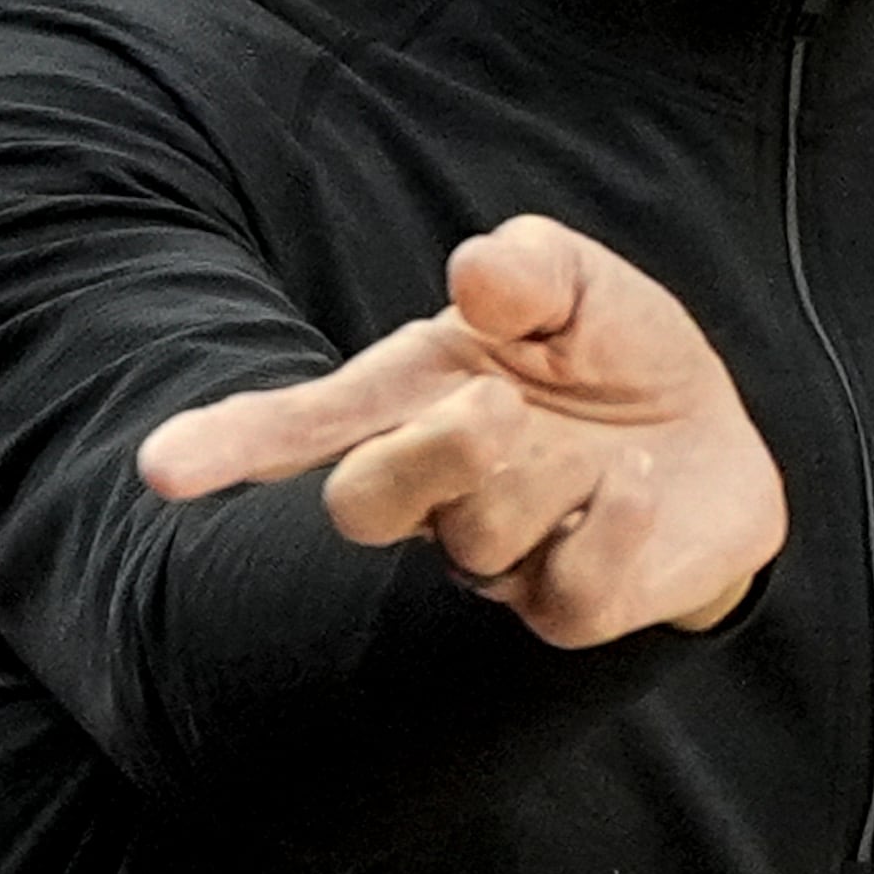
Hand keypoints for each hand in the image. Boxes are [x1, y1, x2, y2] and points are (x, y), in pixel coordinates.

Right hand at [136, 215, 786, 648]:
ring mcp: (497, 557)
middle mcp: (433, 489)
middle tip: (499, 406)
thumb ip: (528, 266)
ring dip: (553, 473)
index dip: (230, 445)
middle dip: (427, 454)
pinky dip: (610, 524)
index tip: (163, 468)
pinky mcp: (570, 607)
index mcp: (409, 400)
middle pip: (362, 504)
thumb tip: (477, 272)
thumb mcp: (576, 281)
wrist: (710, 435)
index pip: (298, 428)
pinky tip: (636, 483)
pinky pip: (566, 592)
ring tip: (603, 442)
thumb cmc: (609, 352)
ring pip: (477, 539)